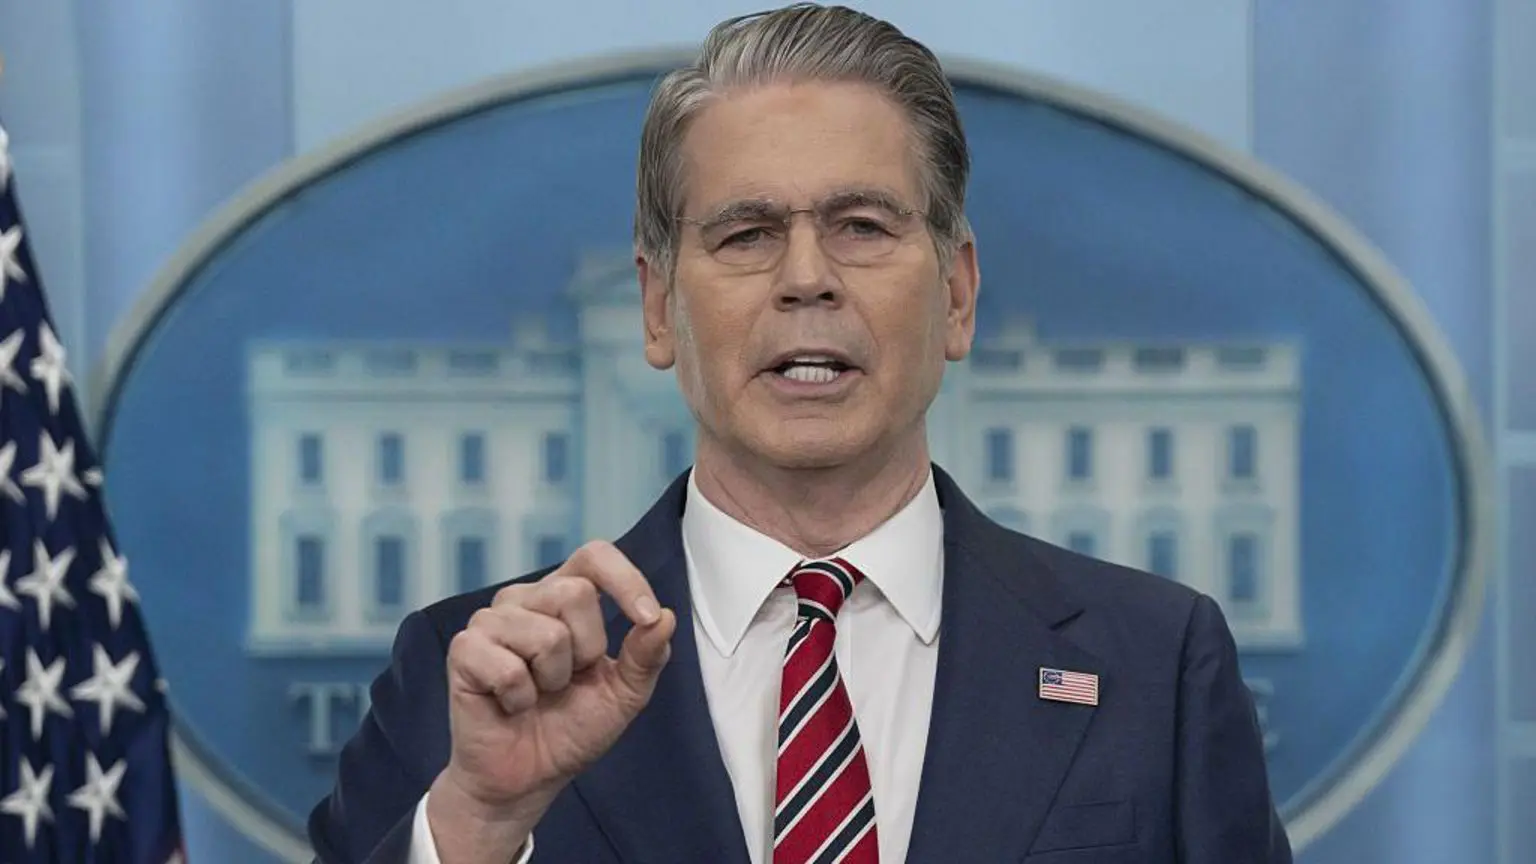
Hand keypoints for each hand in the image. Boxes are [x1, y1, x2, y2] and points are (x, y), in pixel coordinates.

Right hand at [426, 541, 676, 861]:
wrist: (528, 777)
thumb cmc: (572, 727)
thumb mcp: (624, 694)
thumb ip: (646, 655)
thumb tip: (664, 617)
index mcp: (564, 596)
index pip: (594, 556)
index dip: (624, 580)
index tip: (645, 617)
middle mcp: (525, 598)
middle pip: (575, 593)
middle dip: (587, 650)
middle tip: (567, 681)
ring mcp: (490, 621)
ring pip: (547, 633)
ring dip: (553, 679)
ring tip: (537, 693)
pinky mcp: (464, 650)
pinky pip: (509, 667)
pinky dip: (519, 697)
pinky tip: (510, 704)